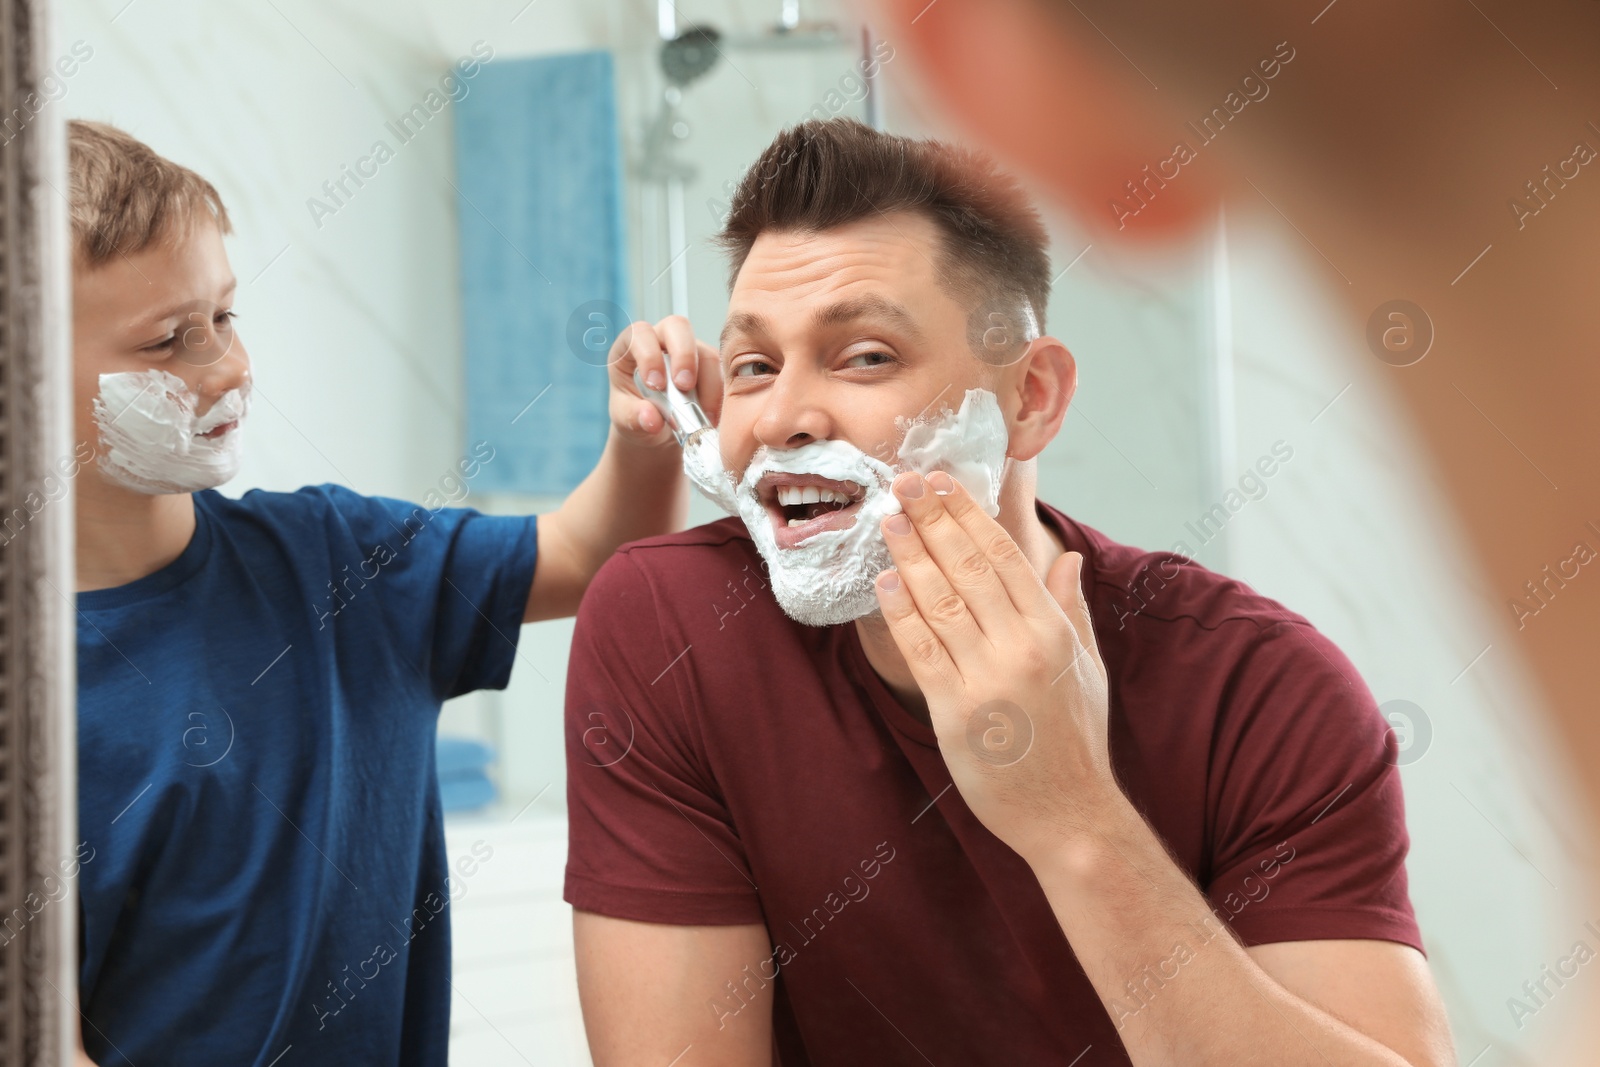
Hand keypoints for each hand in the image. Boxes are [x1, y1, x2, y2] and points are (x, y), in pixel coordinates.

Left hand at [605, 315, 722, 446]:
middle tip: (685, 386)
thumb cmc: (633, 414)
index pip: (641, 334)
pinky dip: (719, 395)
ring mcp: (688, 350)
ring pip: (705, 352)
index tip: (656, 385)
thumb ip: (633, 417)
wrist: (653, 429)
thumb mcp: (623, 419)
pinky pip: (721, 373)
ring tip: (703, 416)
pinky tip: (712, 416)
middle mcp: (661, 341)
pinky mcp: (708, 367)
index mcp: (631, 345)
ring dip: (708, 383)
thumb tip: (651, 420)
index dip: (650, 355)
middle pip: (678, 327)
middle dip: (685, 356)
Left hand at [873, 470, 1118, 864]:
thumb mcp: (1086, 666)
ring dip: (909, 556)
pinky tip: (884, 583)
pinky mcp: (956, 712)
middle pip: (967, 567)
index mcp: (1053, 630)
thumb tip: (1068, 557)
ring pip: (940, 601)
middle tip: (903, 484)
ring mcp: (988, 678)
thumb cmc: (1077, 740)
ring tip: (888, 521)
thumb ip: (1071, 608)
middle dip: (932, 519)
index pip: (1003, 556)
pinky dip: (900, 613)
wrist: (1069, 815)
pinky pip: (921, 650)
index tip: (941, 483)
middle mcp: (1021, 646)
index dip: (968, 514)